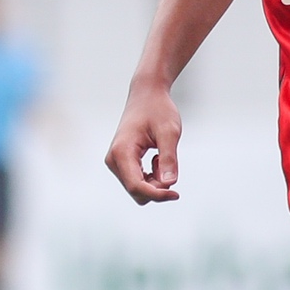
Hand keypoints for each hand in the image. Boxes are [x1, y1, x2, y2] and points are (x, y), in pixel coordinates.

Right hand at [105, 79, 183, 202]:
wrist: (146, 94)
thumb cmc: (157, 109)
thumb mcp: (169, 132)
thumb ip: (169, 158)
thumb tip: (170, 183)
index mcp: (121, 152)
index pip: (136, 186)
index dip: (157, 194)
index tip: (176, 193)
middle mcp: (113, 159)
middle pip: (136, 191)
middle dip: (157, 187)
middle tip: (170, 166)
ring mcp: (115, 162)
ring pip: (137, 189)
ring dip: (155, 182)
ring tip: (162, 158)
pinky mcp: (120, 162)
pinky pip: (136, 182)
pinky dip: (151, 177)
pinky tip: (156, 159)